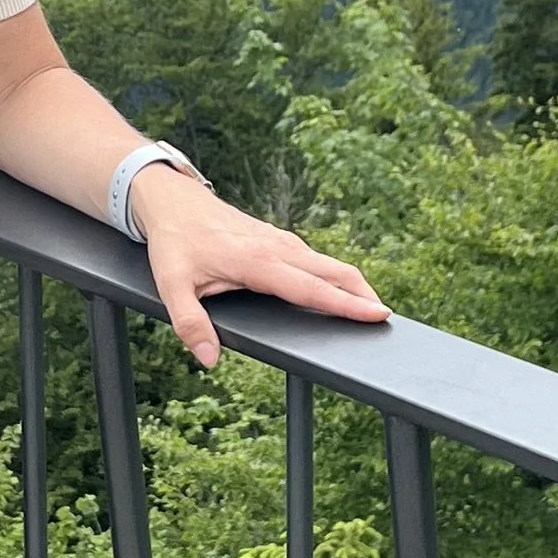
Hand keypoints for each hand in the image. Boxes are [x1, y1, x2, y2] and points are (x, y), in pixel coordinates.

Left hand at [126, 163, 387, 367]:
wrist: (171, 198)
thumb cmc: (173, 241)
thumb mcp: (171, 285)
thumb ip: (191, 324)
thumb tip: (209, 359)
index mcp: (258, 262)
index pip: (312, 288)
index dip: (347, 304)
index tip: (377, 314)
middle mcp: (277, 248)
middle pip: (334, 271)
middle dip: (364, 293)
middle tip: (386, 318)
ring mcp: (280, 240)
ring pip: (327, 262)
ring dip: (352, 283)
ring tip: (370, 308)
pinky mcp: (277, 238)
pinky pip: (314, 258)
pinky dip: (334, 274)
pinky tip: (337, 288)